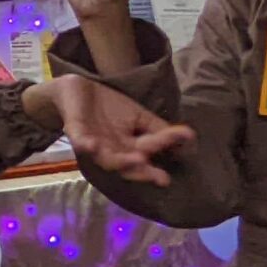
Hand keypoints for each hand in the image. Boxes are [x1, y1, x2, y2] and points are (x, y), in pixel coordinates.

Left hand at [41, 77, 196, 187]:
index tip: (175, 162)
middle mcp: (111, 151)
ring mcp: (93, 144)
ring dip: (120, 162)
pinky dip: (86, 145)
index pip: (147, 155)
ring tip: (136, 160)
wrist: (79, 89)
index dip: (160, 158)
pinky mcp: (76, 132)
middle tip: (159, 177)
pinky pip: (80, 142)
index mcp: (128, 149)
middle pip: (128, 166)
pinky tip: (92, 144)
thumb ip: (159, 129)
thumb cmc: (109, 107)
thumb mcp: (139, 117)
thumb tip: (189, 138)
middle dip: (142, 172)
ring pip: (107, 159)